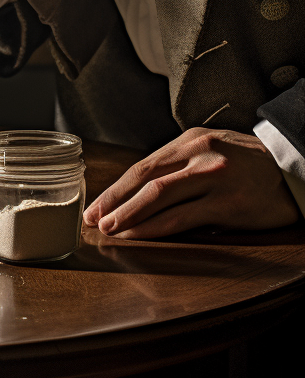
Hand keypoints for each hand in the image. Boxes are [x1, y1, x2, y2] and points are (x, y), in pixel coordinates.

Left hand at [82, 126, 299, 238]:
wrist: (297, 171)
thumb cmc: (251, 166)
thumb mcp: (214, 151)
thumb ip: (182, 165)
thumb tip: (141, 192)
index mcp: (191, 140)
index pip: (144, 165)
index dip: (116, 187)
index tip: (96, 205)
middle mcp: (199, 154)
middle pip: (144, 177)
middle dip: (114, 201)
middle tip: (93, 219)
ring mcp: (213, 177)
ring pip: (158, 196)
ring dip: (129, 216)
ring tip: (110, 230)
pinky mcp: (228, 203)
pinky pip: (183, 217)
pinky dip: (156, 228)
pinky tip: (140, 236)